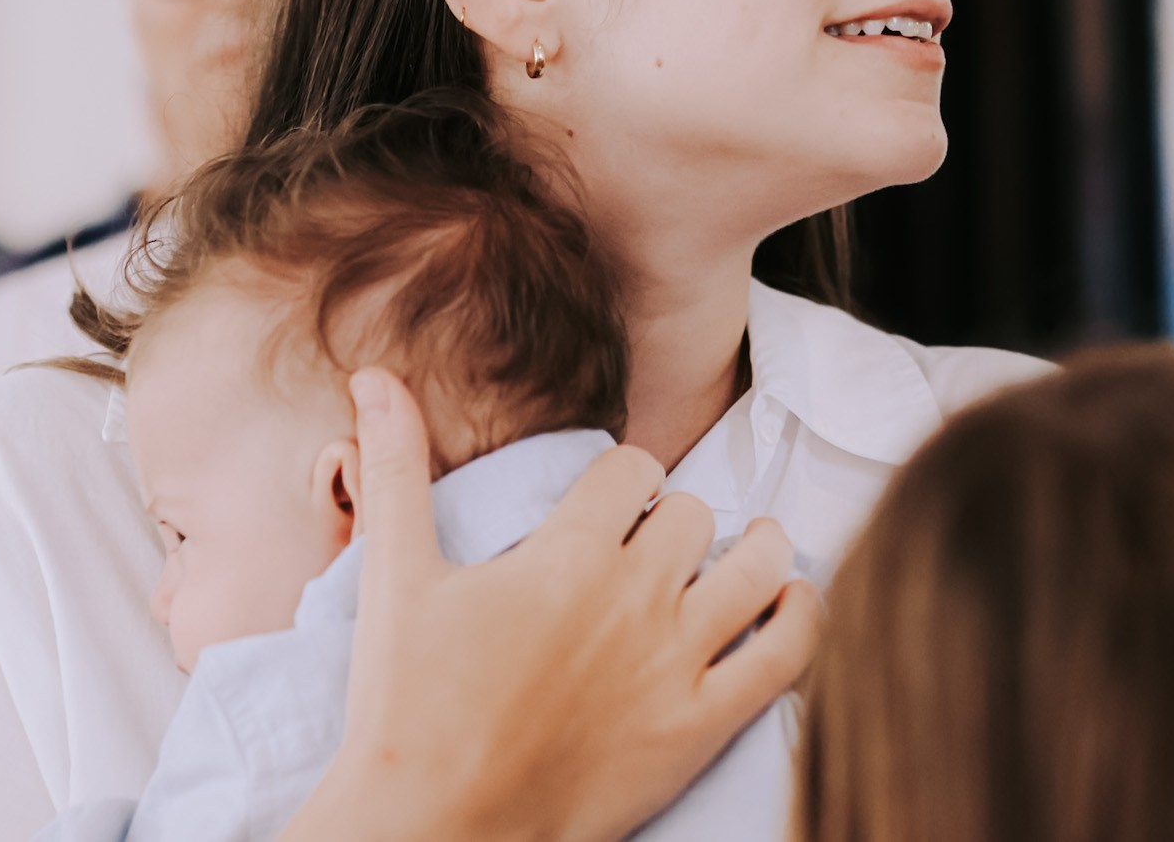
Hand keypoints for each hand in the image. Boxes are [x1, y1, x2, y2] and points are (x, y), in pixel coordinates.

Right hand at [283, 368, 821, 841]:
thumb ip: (394, 466)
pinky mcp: (699, 728)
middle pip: (692, 514)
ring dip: (755, 549)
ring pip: (755, 566)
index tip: (612, 500)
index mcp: (565, 554)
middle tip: (653, 545)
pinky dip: (801, 618)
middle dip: (674, 518)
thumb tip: (371, 377)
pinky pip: (785, 655)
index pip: (631, 468)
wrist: (434, 825)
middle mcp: (631, 598)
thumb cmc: (407, 703)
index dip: (623, 476)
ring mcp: (673, 664)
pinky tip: (792, 602)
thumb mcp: (393, 574)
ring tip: (744, 550)